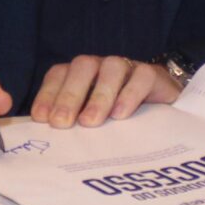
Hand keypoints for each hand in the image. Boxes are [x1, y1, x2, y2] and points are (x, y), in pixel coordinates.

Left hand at [30, 55, 182, 129]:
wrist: (162, 105)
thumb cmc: (117, 114)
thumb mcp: (90, 118)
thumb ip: (70, 123)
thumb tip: (44, 138)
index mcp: (80, 74)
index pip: (59, 75)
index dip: (48, 94)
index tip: (41, 119)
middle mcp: (100, 66)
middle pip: (82, 67)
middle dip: (69, 95)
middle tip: (61, 123)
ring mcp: (127, 67)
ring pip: (111, 68)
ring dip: (99, 95)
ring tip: (90, 123)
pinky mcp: (151, 75)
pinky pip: (141, 77)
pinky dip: (130, 95)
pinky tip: (120, 115)